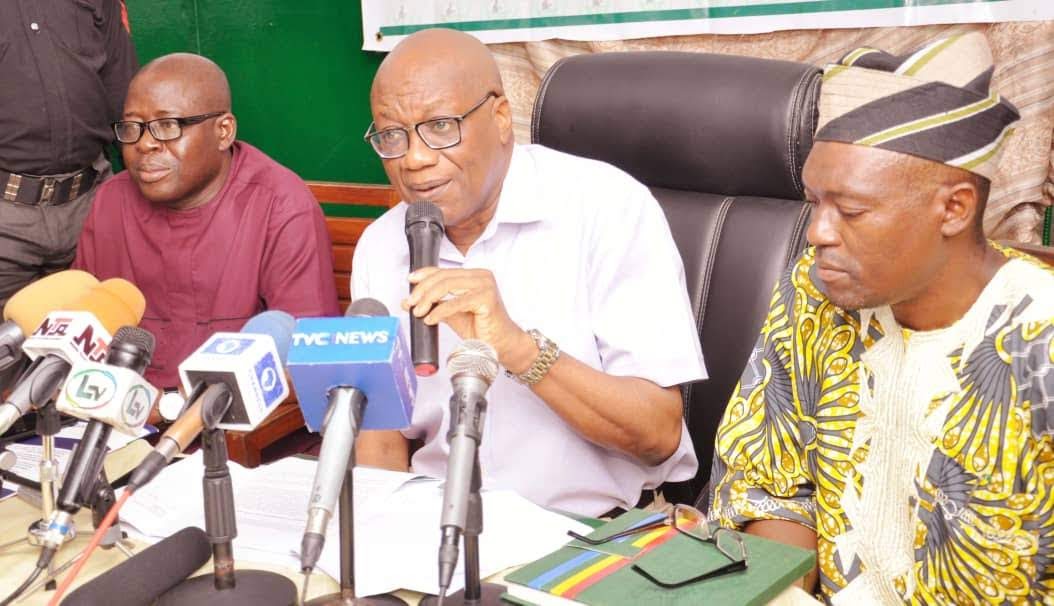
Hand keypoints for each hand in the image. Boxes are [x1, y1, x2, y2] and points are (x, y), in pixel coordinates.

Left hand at [404, 267, 535, 371]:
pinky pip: (455, 302)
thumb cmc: (482, 328)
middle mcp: (481, 276)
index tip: (410, 281)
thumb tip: (410, 302)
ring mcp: (485, 285)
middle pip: (443, 277)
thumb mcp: (453, 313)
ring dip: (428, 299)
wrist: (502, 344)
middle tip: (411, 303)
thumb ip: (435, 304)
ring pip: (447, 286)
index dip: (424, 274)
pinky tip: (431, 319)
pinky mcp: (486, 299)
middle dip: (422, 290)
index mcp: (474, 276)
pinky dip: (440, 311)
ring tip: (419, 311)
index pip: (444, 270)